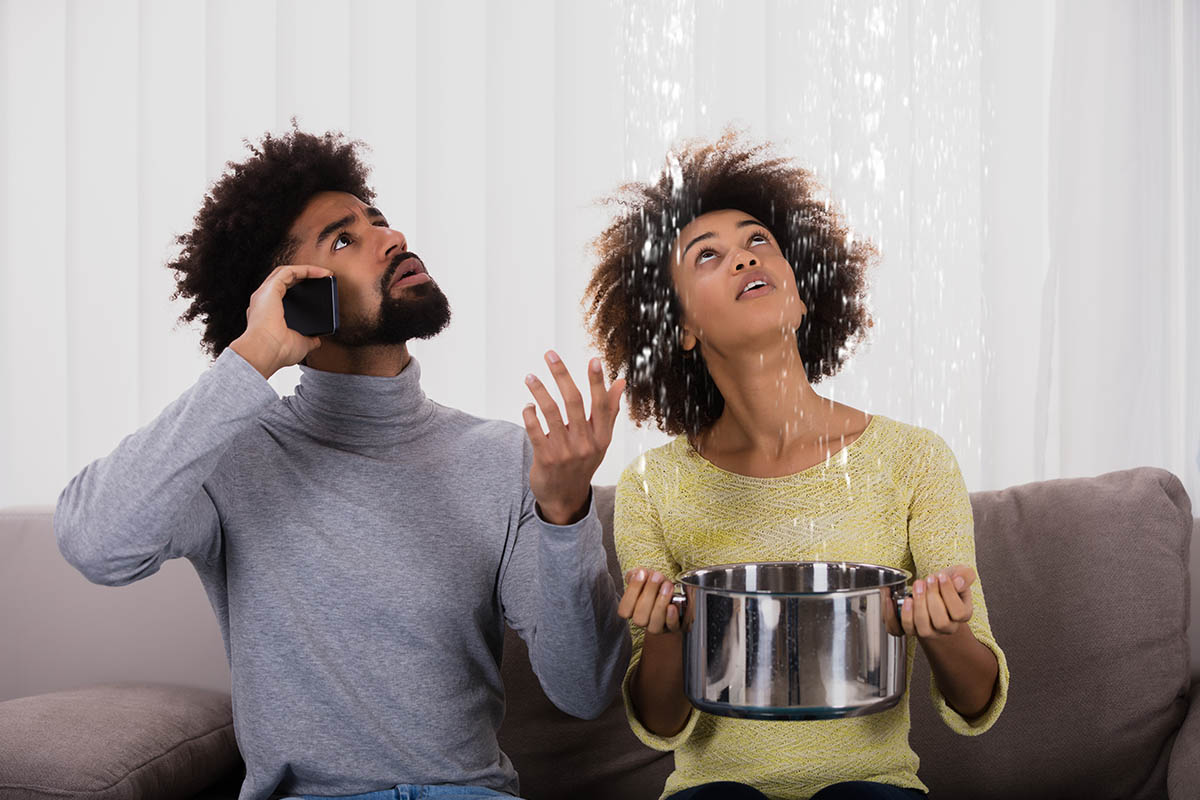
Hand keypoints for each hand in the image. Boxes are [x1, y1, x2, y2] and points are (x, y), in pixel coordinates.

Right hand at [230, 264, 331, 378]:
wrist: (267, 352)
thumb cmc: (278, 352)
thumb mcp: (299, 344)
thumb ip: (308, 339)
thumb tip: (317, 340)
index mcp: (267, 314)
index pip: (284, 295)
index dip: (301, 291)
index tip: (318, 292)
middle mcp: (263, 302)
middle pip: (284, 281)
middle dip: (304, 277)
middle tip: (323, 278)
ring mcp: (265, 294)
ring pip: (285, 273)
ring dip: (306, 271)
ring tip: (325, 273)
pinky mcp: (270, 289)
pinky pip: (289, 271)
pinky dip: (305, 270)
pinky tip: (321, 272)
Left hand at [522, 351, 624, 524]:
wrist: (565, 498)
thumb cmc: (583, 462)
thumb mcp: (600, 441)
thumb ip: (609, 411)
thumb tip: (621, 381)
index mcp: (601, 437)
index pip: (601, 404)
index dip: (597, 381)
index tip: (593, 359)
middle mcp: (585, 443)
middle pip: (574, 401)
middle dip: (562, 374)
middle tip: (550, 354)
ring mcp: (565, 452)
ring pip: (550, 411)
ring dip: (539, 390)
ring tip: (530, 377)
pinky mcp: (545, 458)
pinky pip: (534, 429)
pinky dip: (529, 413)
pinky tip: (528, 405)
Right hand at [618, 568, 682, 633]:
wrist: (675, 592)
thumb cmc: (656, 584)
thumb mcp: (644, 576)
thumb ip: (635, 575)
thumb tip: (634, 575)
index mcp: (632, 611)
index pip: (624, 610)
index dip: (632, 592)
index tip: (642, 573)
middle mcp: (643, 622)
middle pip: (639, 619)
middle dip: (648, 595)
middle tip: (657, 576)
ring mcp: (658, 627)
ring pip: (654, 627)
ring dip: (660, 604)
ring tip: (667, 585)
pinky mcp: (673, 627)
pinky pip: (671, 627)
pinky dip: (671, 617)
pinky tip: (672, 606)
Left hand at [900, 565, 975, 639]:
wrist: (929, 591)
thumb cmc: (943, 584)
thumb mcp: (958, 574)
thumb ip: (964, 575)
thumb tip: (959, 581)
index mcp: (962, 615)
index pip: (959, 613)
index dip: (949, 594)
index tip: (941, 576)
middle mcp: (946, 628)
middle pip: (941, 623)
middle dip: (931, 598)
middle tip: (924, 581)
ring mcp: (928, 631)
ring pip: (923, 630)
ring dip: (917, 607)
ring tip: (915, 588)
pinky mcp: (910, 630)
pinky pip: (902, 630)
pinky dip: (896, 615)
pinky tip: (896, 599)